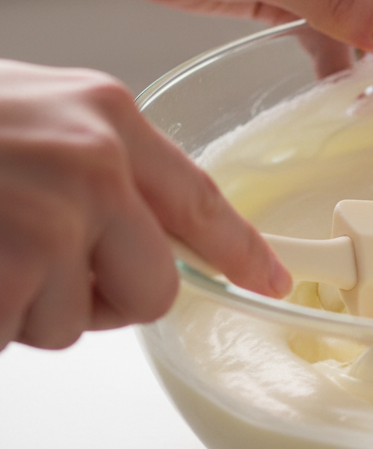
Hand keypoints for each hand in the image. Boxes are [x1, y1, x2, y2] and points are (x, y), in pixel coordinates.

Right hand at [0, 60, 290, 350]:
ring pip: (74, 322)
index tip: (272, 278)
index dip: (238, 249)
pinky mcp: (12, 268)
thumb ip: (92, 161)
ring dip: (25, 310)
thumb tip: (127, 221)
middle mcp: (96, 162)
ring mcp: (55, 216)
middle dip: (105, 302)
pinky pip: (16, 337)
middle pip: (157, 286)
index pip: (198, 198)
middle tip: (36, 274)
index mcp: (106, 114)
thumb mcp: (30, 111)